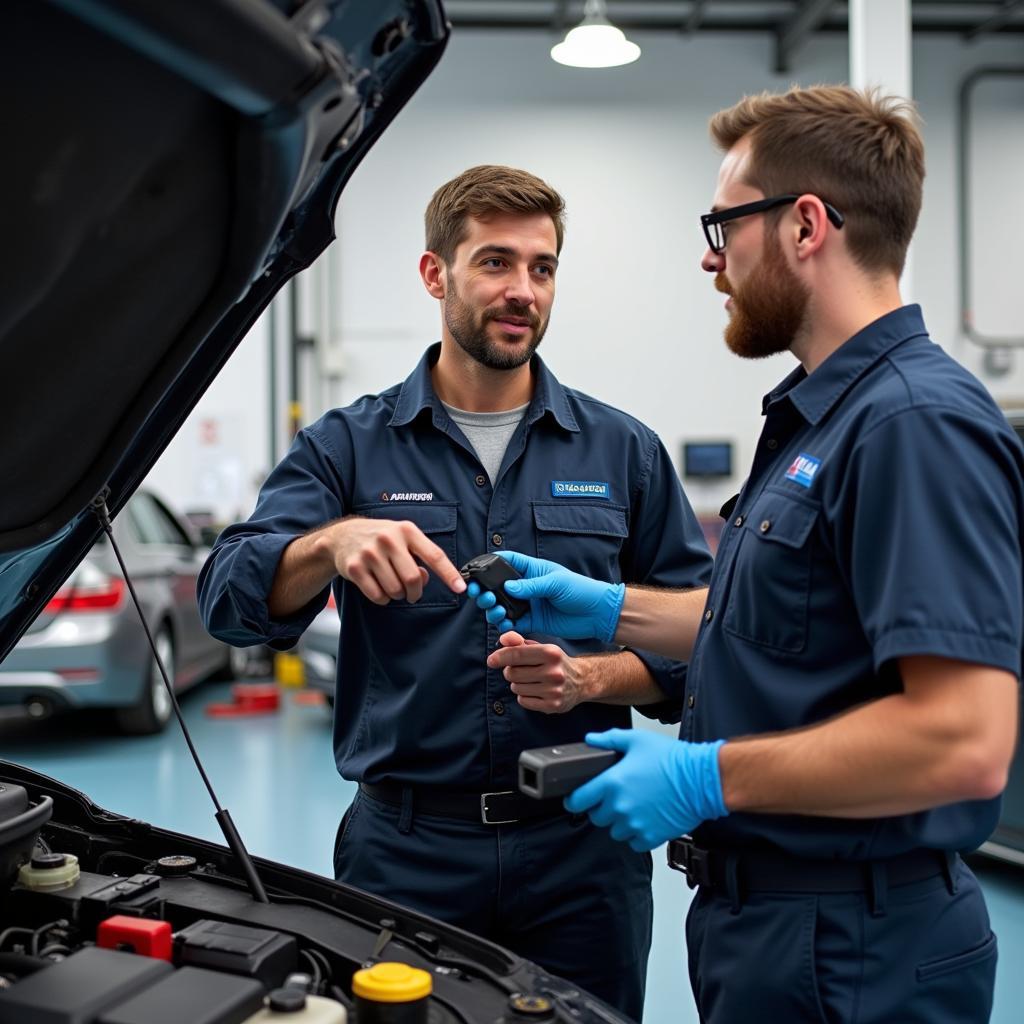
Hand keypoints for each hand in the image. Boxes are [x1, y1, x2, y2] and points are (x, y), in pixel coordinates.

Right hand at [324, 517, 464, 604]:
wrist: (343, 536)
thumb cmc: (381, 539)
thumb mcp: (402, 538)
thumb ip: (419, 556)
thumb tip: (425, 578)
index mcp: (407, 530)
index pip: (434, 555)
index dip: (449, 574)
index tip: (461, 588)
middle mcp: (389, 539)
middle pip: (413, 579)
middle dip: (415, 593)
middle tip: (412, 594)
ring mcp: (370, 553)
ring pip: (395, 590)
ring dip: (397, 595)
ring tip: (392, 584)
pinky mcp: (355, 567)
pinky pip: (378, 596)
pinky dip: (382, 598)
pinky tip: (378, 587)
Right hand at [466, 550, 624, 639]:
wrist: (597, 613)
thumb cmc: (581, 590)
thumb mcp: (556, 583)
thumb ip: (531, 586)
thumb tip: (507, 587)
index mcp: (532, 570)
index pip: (507, 561)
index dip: (490, 563)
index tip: (477, 569)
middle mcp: (527, 587)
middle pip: (498, 587)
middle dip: (486, 591)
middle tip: (482, 596)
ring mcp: (528, 604)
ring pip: (502, 606)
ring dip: (494, 609)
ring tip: (497, 611)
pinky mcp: (532, 621)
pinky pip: (512, 623)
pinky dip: (505, 625)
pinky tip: (504, 625)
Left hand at [487, 631, 585, 713]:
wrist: (582, 681)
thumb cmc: (555, 662)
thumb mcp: (541, 647)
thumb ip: (520, 642)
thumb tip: (503, 639)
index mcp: (551, 653)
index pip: (517, 654)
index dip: (500, 657)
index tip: (491, 660)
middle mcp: (553, 672)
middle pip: (512, 673)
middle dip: (511, 671)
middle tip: (521, 670)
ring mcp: (554, 690)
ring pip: (516, 688)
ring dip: (518, 684)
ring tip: (531, 681)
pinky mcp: (552, 706)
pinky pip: (523, 701)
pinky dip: (524, 696)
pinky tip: (535, 691)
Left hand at [564, 729, 727, 851]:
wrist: (702, 780)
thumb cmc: (673, 760)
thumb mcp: (638, 740)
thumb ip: (610, 739)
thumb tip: (591, 739)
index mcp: (612, 783)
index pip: (578, 800)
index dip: (574, 800)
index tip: (576, 799)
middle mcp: (620, 806)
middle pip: (596, 817)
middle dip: (602, 808)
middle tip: (616, 797)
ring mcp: (635, 825)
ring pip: (614, 831)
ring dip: (619, 822)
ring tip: (634, 807)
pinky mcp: (650, 837)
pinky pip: (633, 843)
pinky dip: (636, 834)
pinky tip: (645, 818)